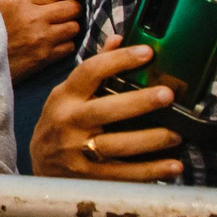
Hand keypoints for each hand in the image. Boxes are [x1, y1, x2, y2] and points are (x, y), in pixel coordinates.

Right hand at [0, 0, 82, 76]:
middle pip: (73, 7)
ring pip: (74, 27)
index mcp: (20, 0)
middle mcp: (35, 18)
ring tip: (61, 25)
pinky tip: (55, 42)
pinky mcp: (43, 59)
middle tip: (66, 8)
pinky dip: (65, 44)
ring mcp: (41, 39)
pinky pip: (68, 47)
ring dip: (70, 25)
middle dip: (73, 6)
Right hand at [29, 36, 183, 181]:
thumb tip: (118, 39)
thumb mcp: (68, 94)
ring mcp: (75, 152)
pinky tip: (173, 166)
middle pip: (104, 110)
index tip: (147, 53)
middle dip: (138, 102)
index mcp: (65, 97)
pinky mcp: (87, 177)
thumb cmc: (61, 123)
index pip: (90, 71)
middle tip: (167, 95)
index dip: (118, 60)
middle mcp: (68, 122)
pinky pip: (122, 175)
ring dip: (150, 140)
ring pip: (115, 145)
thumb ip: (95, 70)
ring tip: (177, 134)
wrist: (39, 165)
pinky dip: (150, 172)